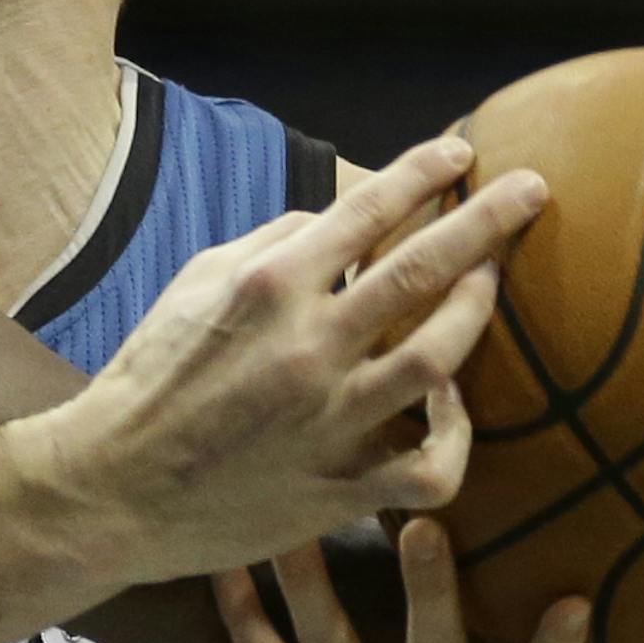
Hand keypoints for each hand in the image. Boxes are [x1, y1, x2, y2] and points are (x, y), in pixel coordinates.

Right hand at [36, 134, 545, 584]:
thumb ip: (269, 246)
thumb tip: (335, 223)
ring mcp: (329, 421)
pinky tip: (454, 412)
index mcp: (267, 286)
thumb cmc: (149, 380)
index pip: (368, 209)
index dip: (425, 173)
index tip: (462, 153)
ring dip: (477, 312)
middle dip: (490, 220)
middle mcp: (308, 346)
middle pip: (424, 268)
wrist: (110, 488)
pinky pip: (430, 469)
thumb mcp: (192, 286)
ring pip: (441, 358)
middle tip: (533, 191)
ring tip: (490, 285)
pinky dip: (456, 440)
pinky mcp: (338, 489)